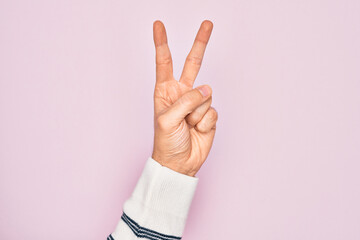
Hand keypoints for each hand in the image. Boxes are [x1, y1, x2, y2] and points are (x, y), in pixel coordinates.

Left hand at [151, 20, 217, 176]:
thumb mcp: (168, 120)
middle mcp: (182, 93)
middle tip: (207, 23)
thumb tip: (206, 88)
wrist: (179, 164)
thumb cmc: (166, 143)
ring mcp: (197, 104)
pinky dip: (206, 123)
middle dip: (200, 43)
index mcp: (165, 91)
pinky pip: (213, 111)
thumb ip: (186, 101)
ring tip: (188, 126)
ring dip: (197, 113)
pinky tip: (197, 131)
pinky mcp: (209, 115)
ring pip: (206, 95)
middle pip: (193, 64)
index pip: (164, 62)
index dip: (162, 43)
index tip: (158, 25)